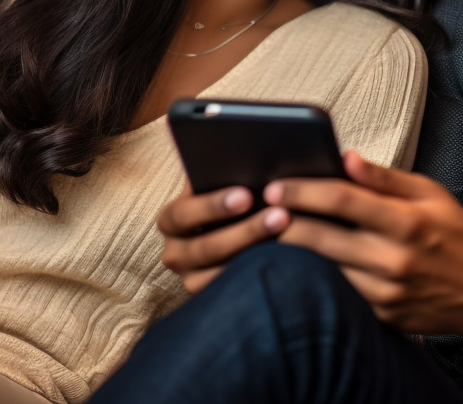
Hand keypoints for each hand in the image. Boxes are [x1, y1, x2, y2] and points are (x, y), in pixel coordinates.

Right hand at [157, 180, 290, 292]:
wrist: (234, 232)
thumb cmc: (232, 197)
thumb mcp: (222, 185)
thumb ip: (227, 176)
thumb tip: (250, 163)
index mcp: (172, 220)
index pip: (183, 214)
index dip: (213, 205)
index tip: (247, 195)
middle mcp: (175, 253)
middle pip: (206, 247)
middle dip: (246, 231)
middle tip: (281, 215)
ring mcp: (193, 280)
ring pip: (222, 273)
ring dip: (258, 254)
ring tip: (290, 237)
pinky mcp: (213, 299)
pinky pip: (236, 291)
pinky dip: (261, 275)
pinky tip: (289, 261)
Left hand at [266, 151, 462, 336]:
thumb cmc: (456, 234)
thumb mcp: (429, 193)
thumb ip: (384, 178)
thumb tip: (345, 157)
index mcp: (407, 222)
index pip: (343, 200)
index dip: (303, 191)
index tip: (274, 185)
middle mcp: (394, 259)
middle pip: (321, 239)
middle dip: (283, 222)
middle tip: (257, 209)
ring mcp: (385, 292)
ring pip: (322, 270)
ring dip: (292, 252)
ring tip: (268, 232)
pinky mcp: (381, 315)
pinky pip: (337, 292)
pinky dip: (314, 275)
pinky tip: (296, 261)